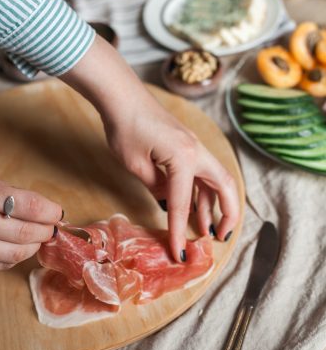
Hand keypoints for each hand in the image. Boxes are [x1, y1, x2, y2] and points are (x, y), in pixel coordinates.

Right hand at [0, 174, 61, 271]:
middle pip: (23, 234)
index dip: (49, 212)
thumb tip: (47, 213)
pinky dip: (12, 258)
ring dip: (31, 248)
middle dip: (44, 232)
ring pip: (14, 254)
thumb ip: (10, 197)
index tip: (57, 213)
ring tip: (34, 239)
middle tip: (50, 229)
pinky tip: (13, 248)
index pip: (26, 205)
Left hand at [103, 92, 239, 259]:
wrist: (122, 95)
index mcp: (184, 158)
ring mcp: (193, 147)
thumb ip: (156, 187)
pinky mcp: (186, 146)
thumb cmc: (125, 127)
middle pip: (224, 186)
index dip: (180, 232)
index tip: (179, 254)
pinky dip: (199, 192)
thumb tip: (169, 202)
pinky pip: (199, 173)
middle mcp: (196, 152)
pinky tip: (192, 207)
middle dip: (226, 214)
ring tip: (205, 230)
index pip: (184, 204)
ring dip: (212, 206)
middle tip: (220, 237)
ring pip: (213, 181)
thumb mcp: (136, 164)